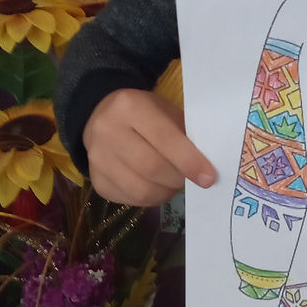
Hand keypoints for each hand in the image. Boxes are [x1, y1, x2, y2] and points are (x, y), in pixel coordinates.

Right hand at [84, 87, 215, 206]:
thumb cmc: (143, 113)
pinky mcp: (97, 182)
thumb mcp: (164, 110)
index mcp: (129, 106)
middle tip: (192, 179)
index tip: (209, 178)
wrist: (101, 117)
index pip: (164, 138)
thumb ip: (184, 133)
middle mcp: (107, 132)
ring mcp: (97, 159)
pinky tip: (156, 186)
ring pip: (141, 190)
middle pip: (151, 167)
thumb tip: (207, 164)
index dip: (189, 161)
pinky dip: (151, 198)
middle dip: (178, 178)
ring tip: (173, 183)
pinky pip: (131, 200)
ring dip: (166, 192)